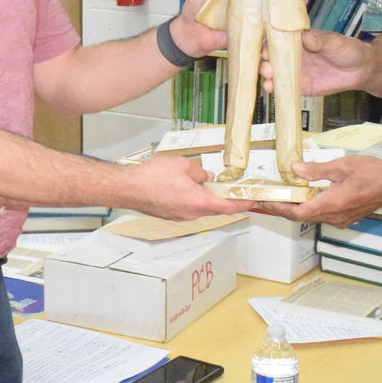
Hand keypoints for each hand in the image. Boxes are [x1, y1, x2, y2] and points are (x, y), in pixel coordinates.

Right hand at [125, 153, 250, 221]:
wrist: (128, 188)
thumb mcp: (183, 166)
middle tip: (230, 187)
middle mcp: (192, 214)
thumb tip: (206, 176)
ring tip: (204, 182)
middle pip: (216, 208)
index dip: (244, 203)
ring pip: (201, 208)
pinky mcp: (171, 215)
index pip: (229, 206)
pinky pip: (189, 208)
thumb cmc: (151, 178)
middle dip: (224, 197)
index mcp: (199, 201)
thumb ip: (200, 172)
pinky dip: (193, 199)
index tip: (252, 200)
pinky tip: (187, 187)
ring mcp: (181, 217)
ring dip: (207, 197)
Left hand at [258, 155, 381, 226]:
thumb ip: (316, 170)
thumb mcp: (342, 166)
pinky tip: (307, 194)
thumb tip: (295, 169)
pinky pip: (323, 214)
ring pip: (312, 216)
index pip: (296, 213)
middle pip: (302, 216)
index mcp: (330, 205)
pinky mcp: (346, 217)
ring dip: (297, 206)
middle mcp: (334, 217)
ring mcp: (341, 219)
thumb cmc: (374, 174)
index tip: (264, 202)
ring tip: (284, 194)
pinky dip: (311, 206)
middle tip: (268, 197)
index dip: (278, 208)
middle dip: (283, 207)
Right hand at [261, 28, 373, 96]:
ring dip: (268, 75)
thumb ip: (320, 41)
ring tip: (268, 78)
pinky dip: (276, 88)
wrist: (362, 70)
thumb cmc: (349, 50)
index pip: (280, 39)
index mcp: (300, 39)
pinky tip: (271, 89)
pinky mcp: (301, 86)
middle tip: (266, 65)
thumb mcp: (335, 42)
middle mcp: (294, 54)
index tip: (267, 47)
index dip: (271, 42)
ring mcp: (296, 70)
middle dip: (265, 60)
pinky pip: (285, 87)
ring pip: (275, 72)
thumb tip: (304, 37)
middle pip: (273, 56)